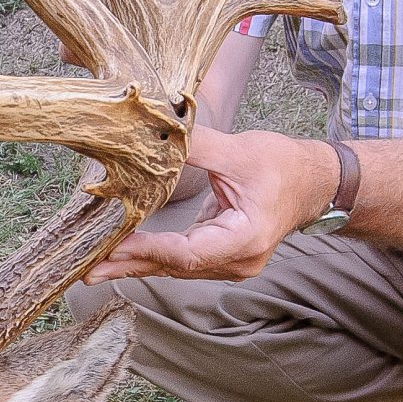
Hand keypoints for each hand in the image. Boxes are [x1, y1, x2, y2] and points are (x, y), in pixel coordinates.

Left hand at [85, 128, 337, 283]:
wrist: (314, 182)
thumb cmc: (284, 166)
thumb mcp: (240, 151)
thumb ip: (198, 145)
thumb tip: (156, 131)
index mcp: (244, 240)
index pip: (188, 253)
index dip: (150, 249)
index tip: (115, 247)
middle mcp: (236, 261)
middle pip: (176, 267)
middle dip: (131, 265)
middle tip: (88, 270)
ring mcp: (229, 263)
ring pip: (176, 267)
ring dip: (137, 264)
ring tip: (96, 266)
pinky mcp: (220, 256)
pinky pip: (181, 259)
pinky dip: (153, 255)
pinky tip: (123, 256)